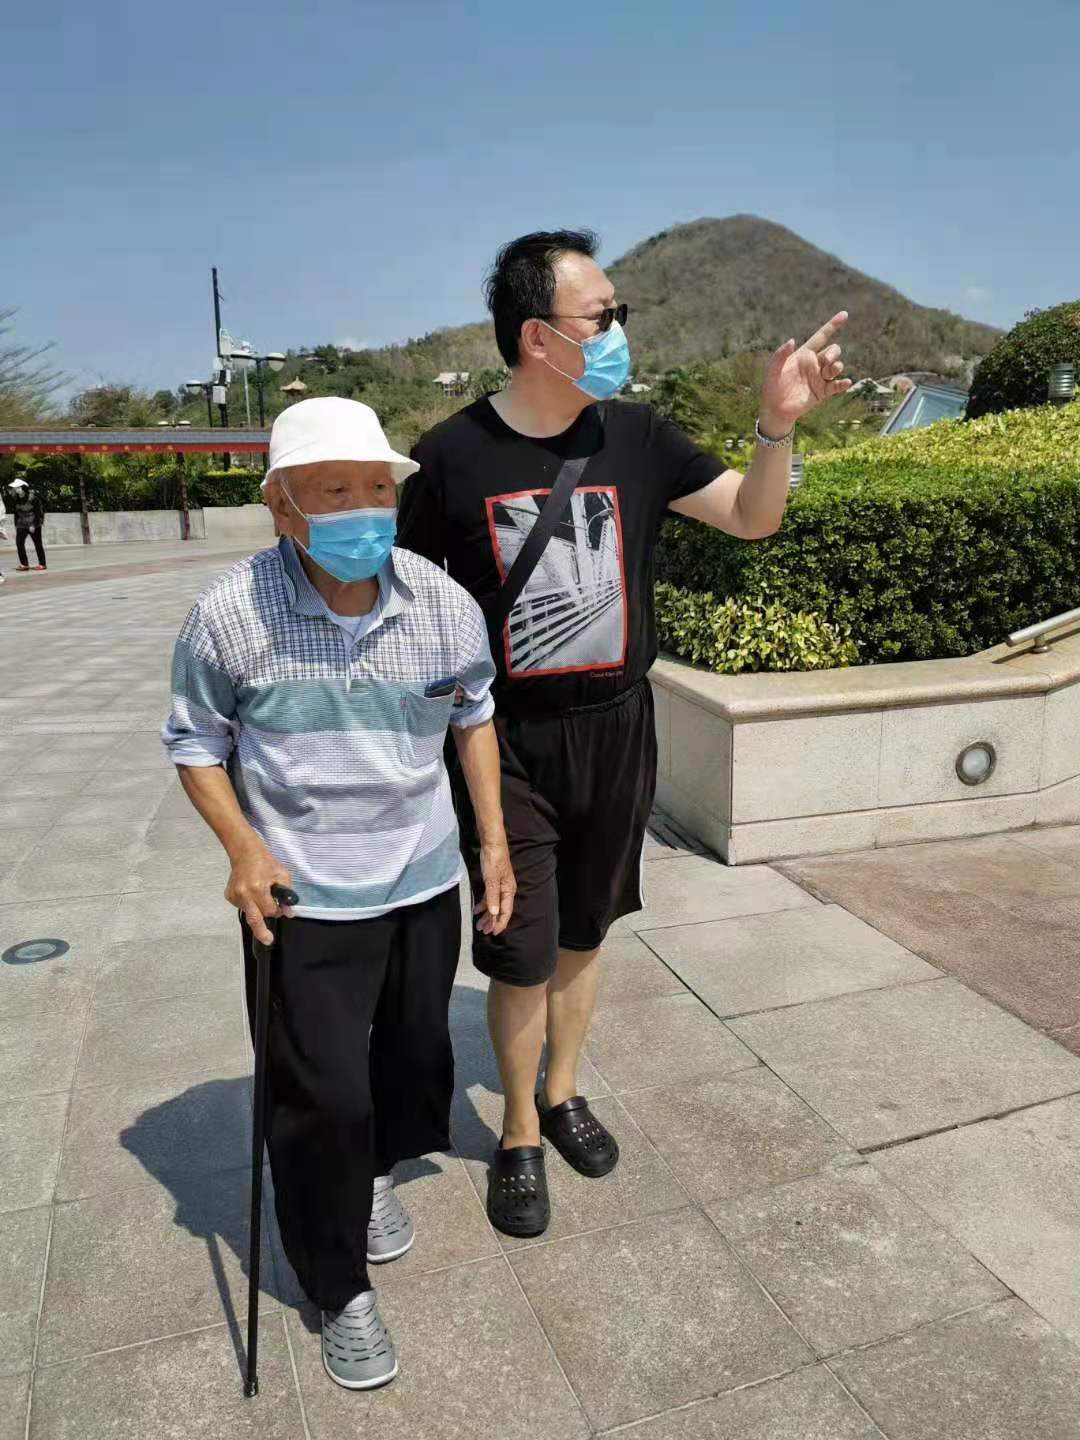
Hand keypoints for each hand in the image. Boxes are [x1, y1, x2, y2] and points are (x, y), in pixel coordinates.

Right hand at [225, 845, 294, 944]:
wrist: (245, 853)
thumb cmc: (266, 863)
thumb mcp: (282, 875)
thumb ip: (286, 894)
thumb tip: (288, 912)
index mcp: (257, 888)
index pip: (269, 910)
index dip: (277, 911)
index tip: (281, 908)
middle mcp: (243, 894)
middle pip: (254, 920)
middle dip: (261, 932)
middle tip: (268, 940)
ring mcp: (234, 896)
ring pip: (250, 912)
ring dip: (258, 908)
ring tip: (259, 892)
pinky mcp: (229, 896)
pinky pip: (243, 907)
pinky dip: (250, 904)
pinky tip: (251, 892)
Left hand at [475, 838, 515, 936]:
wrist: (492, 844)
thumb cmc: (494, 861)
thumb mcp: (492, 880)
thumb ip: (492, 898)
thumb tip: (494, 914)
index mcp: (508, 891)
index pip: (506, 911)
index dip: (500, 923)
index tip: (493, 933)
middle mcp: (506, 890)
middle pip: (500, 910)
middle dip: (492, 922)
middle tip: (483, 931)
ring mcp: (499, 886)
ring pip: (494, 905)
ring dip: (487, 915)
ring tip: (479, 925)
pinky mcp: (493, 882)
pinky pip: (489, 898)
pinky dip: (483, 905)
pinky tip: (477, 910)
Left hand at [759, 312, 852, 433]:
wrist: (775, 409)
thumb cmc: (771, 387)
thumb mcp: (772, 370)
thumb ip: (780, 355)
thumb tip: (792, 340)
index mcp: (804, 354)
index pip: (821, 336)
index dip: (832, 325)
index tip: (844, 314)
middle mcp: (814, 364)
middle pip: (833, 351)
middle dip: (833, 353)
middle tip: (826, 361)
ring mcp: (820, 377)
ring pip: (837, 366)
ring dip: (836, 367)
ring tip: (828, 373)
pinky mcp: (823, 392)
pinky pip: (837, 386)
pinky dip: (844, 383)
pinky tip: (845, 382)